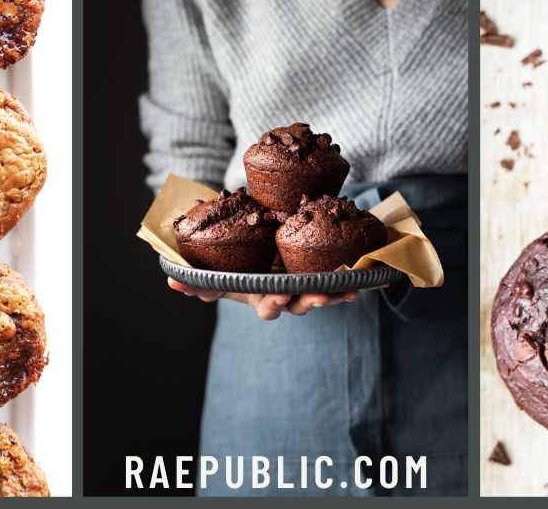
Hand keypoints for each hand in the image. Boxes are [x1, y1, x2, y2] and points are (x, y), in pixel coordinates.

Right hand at [167, 279, 375, 319]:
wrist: (263, 242)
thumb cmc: (239, 261)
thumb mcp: (218, 269)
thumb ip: (197, 277)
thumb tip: (171, 281)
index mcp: (262, 294)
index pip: (268, 305)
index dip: (274, 303)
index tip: (278, 296)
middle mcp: (288, 294)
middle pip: (302, 303)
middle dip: (312, 299)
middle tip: (321, 293)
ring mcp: (309, 285)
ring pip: (325, 291)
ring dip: (338, 290)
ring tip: (350, 289)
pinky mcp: (328, 272)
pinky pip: (345, 278)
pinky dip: (361, 279)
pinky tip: (376, 278)